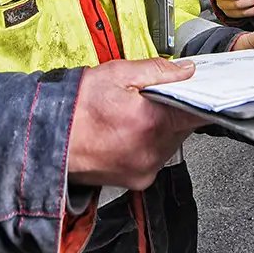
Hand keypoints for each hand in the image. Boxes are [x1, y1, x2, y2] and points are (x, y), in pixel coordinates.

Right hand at [67, 58, 204, 190]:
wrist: (47, 137)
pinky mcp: (136, 181)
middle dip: (174, 111)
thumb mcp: (118, 73)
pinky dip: (148, 145)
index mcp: (152, 123)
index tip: (206, 93)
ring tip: (132, 116)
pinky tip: (127, 133)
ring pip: (170, 144)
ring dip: (161, 129)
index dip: (205, 100)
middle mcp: (152, 152)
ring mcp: (144, 170)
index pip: (198, 113)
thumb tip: (185, 71)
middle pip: (184, 128)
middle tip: (149, 100)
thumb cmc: (76, 107)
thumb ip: (158, 71)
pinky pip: (155, 158)